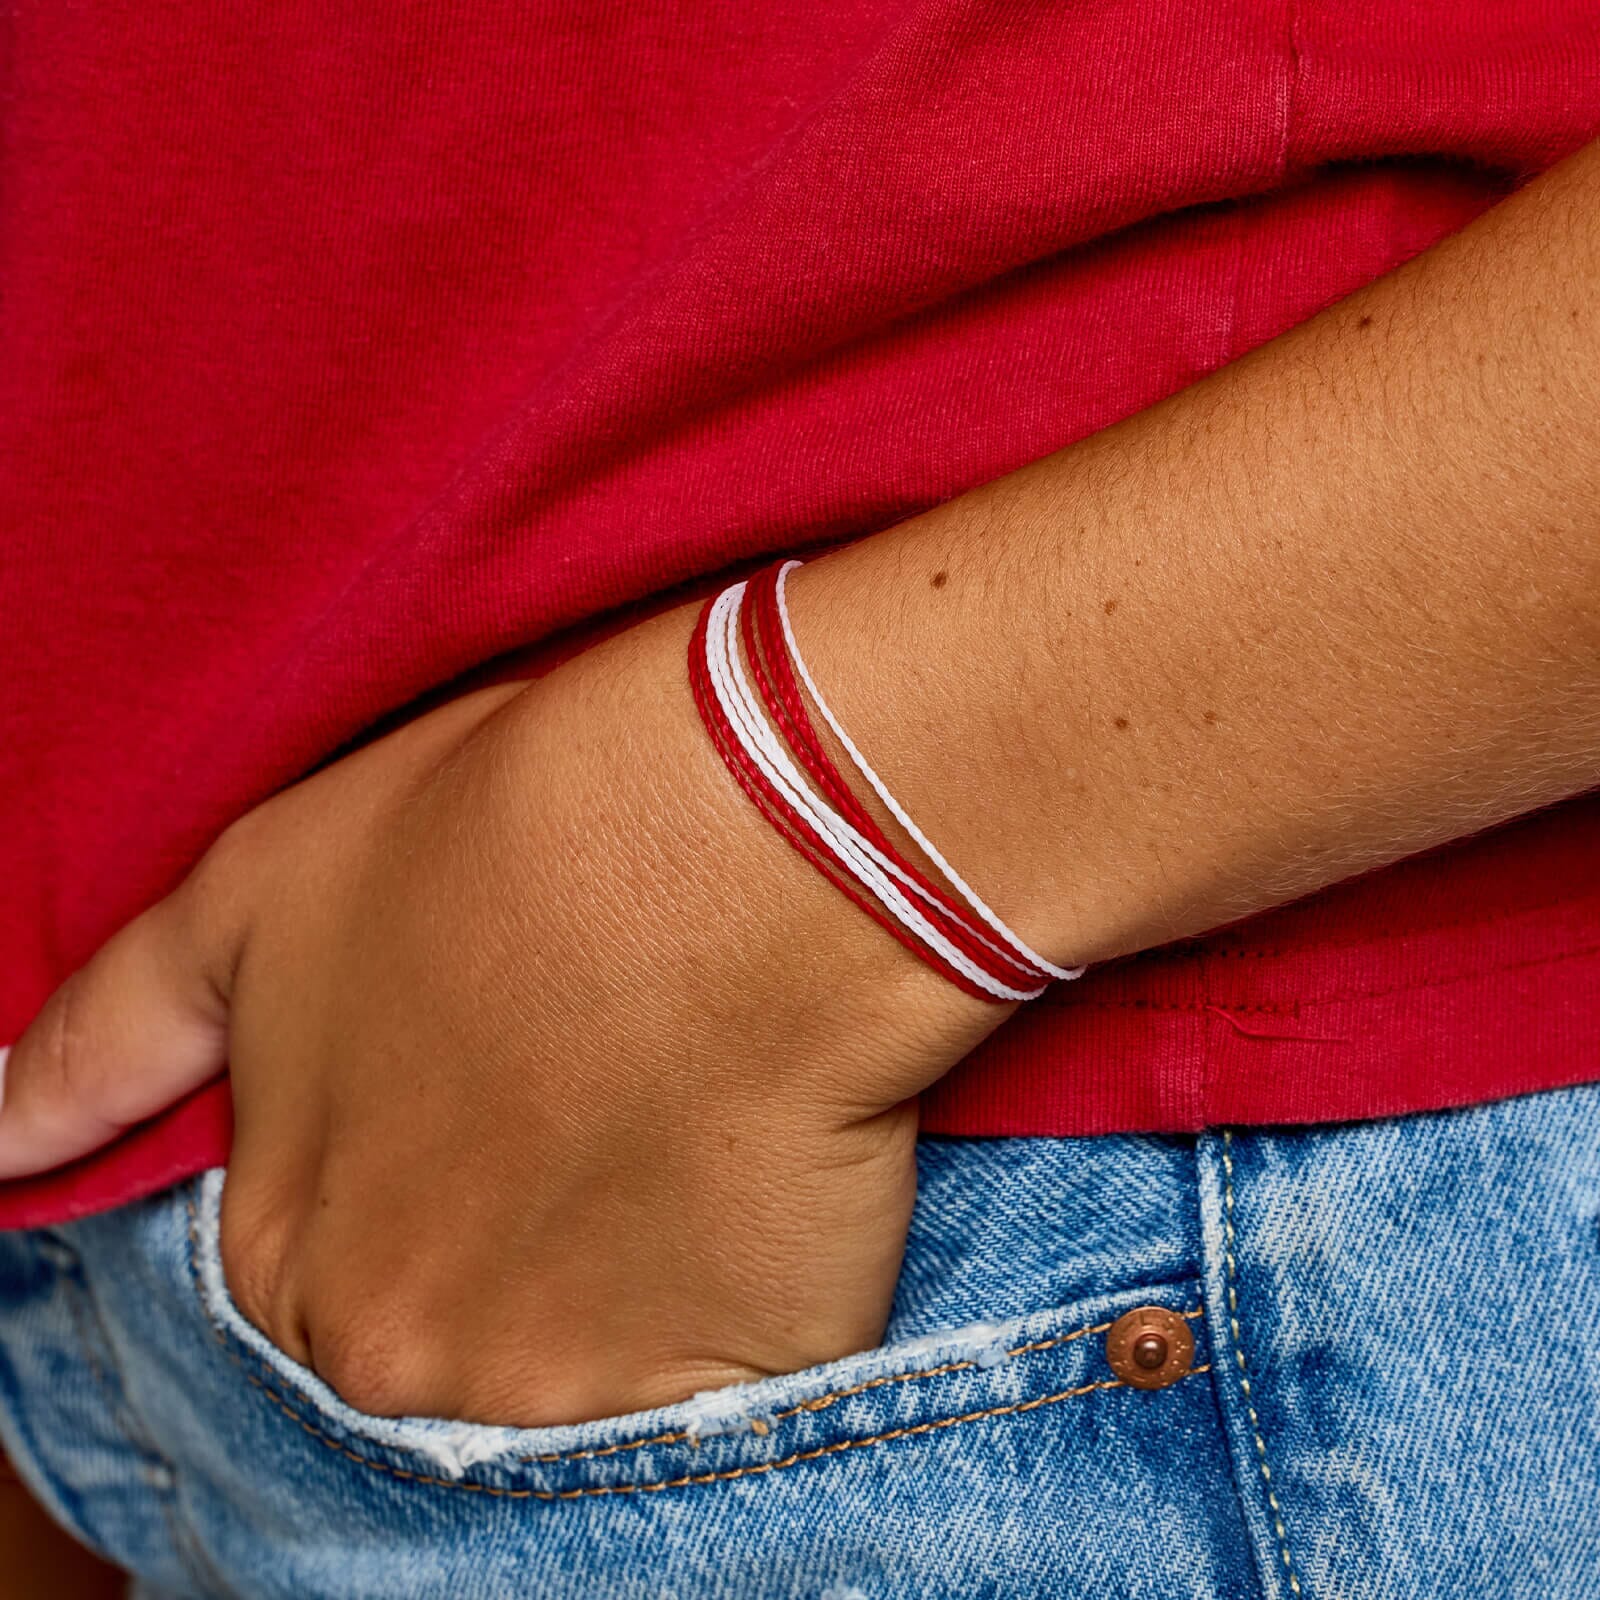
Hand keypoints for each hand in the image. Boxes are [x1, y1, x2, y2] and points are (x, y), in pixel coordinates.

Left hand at [0, 601, 1003, 1425]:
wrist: (736, 835)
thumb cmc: (503, 832)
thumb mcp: (264, 893)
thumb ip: (115, 1038)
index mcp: (288, 1249)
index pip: (320, 1284)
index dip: (422, 1184)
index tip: (498, 1105)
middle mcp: (403, 1356)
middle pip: (454, 1346)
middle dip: (519, 1247)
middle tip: (596, 1108)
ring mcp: (576, 1389)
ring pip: (596, 1380)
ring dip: (639, 1282)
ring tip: (683, 1132)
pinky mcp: (746, 1376)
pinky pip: (735, 1379)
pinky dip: (751, 1301)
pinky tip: (763, 1178)